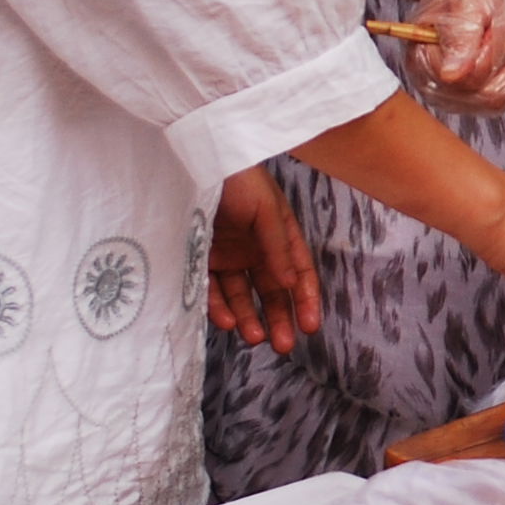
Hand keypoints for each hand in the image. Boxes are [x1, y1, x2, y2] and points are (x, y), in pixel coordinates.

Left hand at [205, 167, 321, 349]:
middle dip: (280, 318)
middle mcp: (255, 248)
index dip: (306, 299)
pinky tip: (226, 320)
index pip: (299, 272)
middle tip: (283, 345)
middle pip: (272, 290)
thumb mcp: (265, 208)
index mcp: (278, 234)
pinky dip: (218, 307)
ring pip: (242, 296)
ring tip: (254, 337)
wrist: (194, 159)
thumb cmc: (237, 177)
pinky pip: (210, 289)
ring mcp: (228, 255)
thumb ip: (278, 246)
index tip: (310, 326)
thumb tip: (291, 284)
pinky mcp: (200, 259)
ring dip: (249, 318)